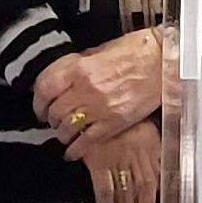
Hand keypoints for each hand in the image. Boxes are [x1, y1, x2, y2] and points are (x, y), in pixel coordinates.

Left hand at [33, 28, 169, 145]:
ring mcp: (100, 108)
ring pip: (67, 129)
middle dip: (51, 119)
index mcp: (80, 68)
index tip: (39, 106)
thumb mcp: (100, 51)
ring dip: (62, 134)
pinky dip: (76, 150)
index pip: (45, 88)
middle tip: (52, 120)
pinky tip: (72, 151)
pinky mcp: (114, 123)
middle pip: (55, 111)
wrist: (164, 61)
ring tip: (64, 133)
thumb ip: (78, 66)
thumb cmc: (137, 51)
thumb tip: (63, 79)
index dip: (37, 101)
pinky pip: (87, 142)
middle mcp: (87, 89)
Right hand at [78, 119, 166, 202]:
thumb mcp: (144, 124)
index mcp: (149, 145)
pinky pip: (104, 189)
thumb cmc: (120, 111)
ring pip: (126, 192)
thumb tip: (161, 163)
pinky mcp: (97, 162)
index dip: (157, 200)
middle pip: (143, 189)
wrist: (96, 100)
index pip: (157, 179)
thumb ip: (153, 144)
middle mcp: (135, 154)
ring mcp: (116, 159)